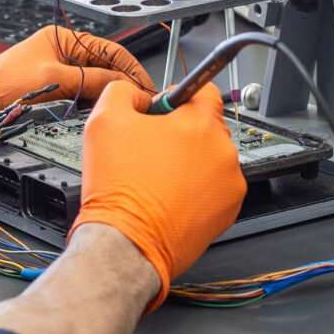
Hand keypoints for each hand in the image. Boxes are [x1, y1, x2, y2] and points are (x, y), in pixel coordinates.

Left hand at [0, 25, 153, 139]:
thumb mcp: (52, 81)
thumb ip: (90, 80)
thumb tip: (122, 84)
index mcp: (62, 39)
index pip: (110, 50)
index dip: (132, 69)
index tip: (148, 88)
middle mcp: (61, 53)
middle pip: (105, 68)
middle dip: (123, 85)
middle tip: (142, 104)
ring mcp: (56, 74)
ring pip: (94, 85)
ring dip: (108, 98)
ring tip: (123, 111)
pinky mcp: (50, 93)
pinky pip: (81, 98)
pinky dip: (92, 107)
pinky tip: (99, 117)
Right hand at [69, 79, 245, 312]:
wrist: (125, 243)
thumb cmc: (118, 189)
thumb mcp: (104, 119)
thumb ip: (124, 91)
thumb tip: (137, 95)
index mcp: (199, 123)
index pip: (204, 90)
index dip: (176, 96)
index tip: (163, 110)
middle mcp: (223, 152)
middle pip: (205, 126)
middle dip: (180, 132)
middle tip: (150, 148)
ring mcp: (230, 184)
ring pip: (210, 158)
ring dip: (189, 161)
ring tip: (157, 177)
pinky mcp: (228, 212)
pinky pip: (214, 187)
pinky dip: (196, 188)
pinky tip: (169, 195)